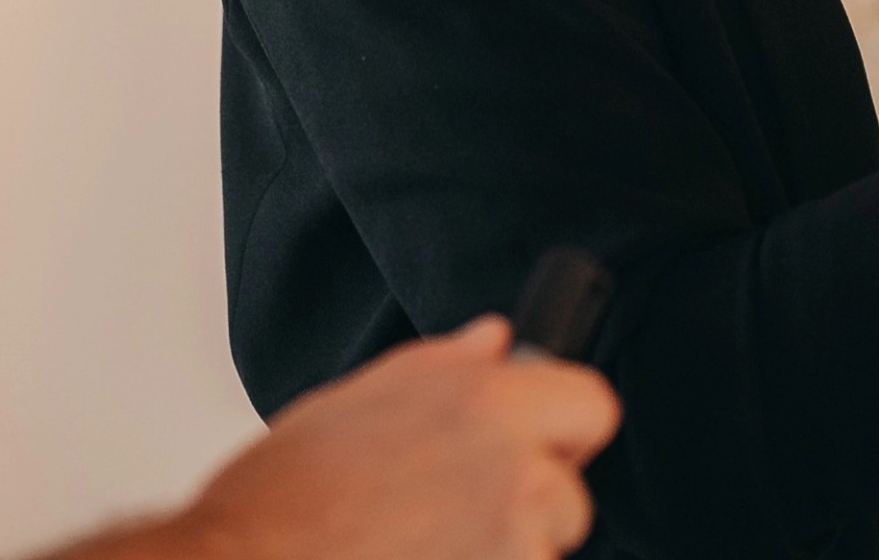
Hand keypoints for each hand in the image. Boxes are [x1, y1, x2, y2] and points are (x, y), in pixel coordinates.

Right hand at [162, 317, 618, 559]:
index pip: (591, 406)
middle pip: (571, 493)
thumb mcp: (363, 398)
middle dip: (531, 506)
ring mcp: (515, 545)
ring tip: (423, 544)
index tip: (534, 445)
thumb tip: (498, 341)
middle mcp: (515, 471)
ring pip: (543, 551)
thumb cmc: (287, 493)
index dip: (563, 428)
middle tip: (456, 510)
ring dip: (504, 552)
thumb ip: (447, 367)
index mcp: (488, 402)